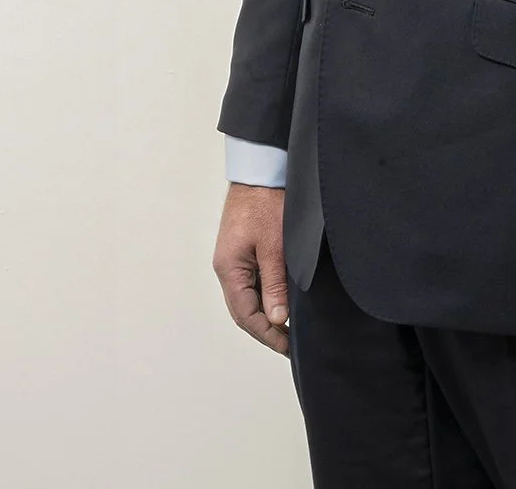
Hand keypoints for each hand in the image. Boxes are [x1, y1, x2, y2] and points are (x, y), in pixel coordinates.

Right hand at [213, 183, 289, 355]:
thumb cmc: (266, 202)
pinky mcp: (242, 248)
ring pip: (247, 296)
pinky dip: (265, 295)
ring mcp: (233, 258)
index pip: (245, 315)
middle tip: (289, 344)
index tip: (286, 347)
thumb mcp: (275, 246)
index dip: (266, 334)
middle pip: (243, 309)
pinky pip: (251, 281)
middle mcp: (226, 266)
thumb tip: (277, 319)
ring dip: (265, 313)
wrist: (260, 169)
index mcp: (229, 269)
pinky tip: (281, 301)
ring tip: (288, 328)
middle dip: (265, 329)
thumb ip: (275, 284)